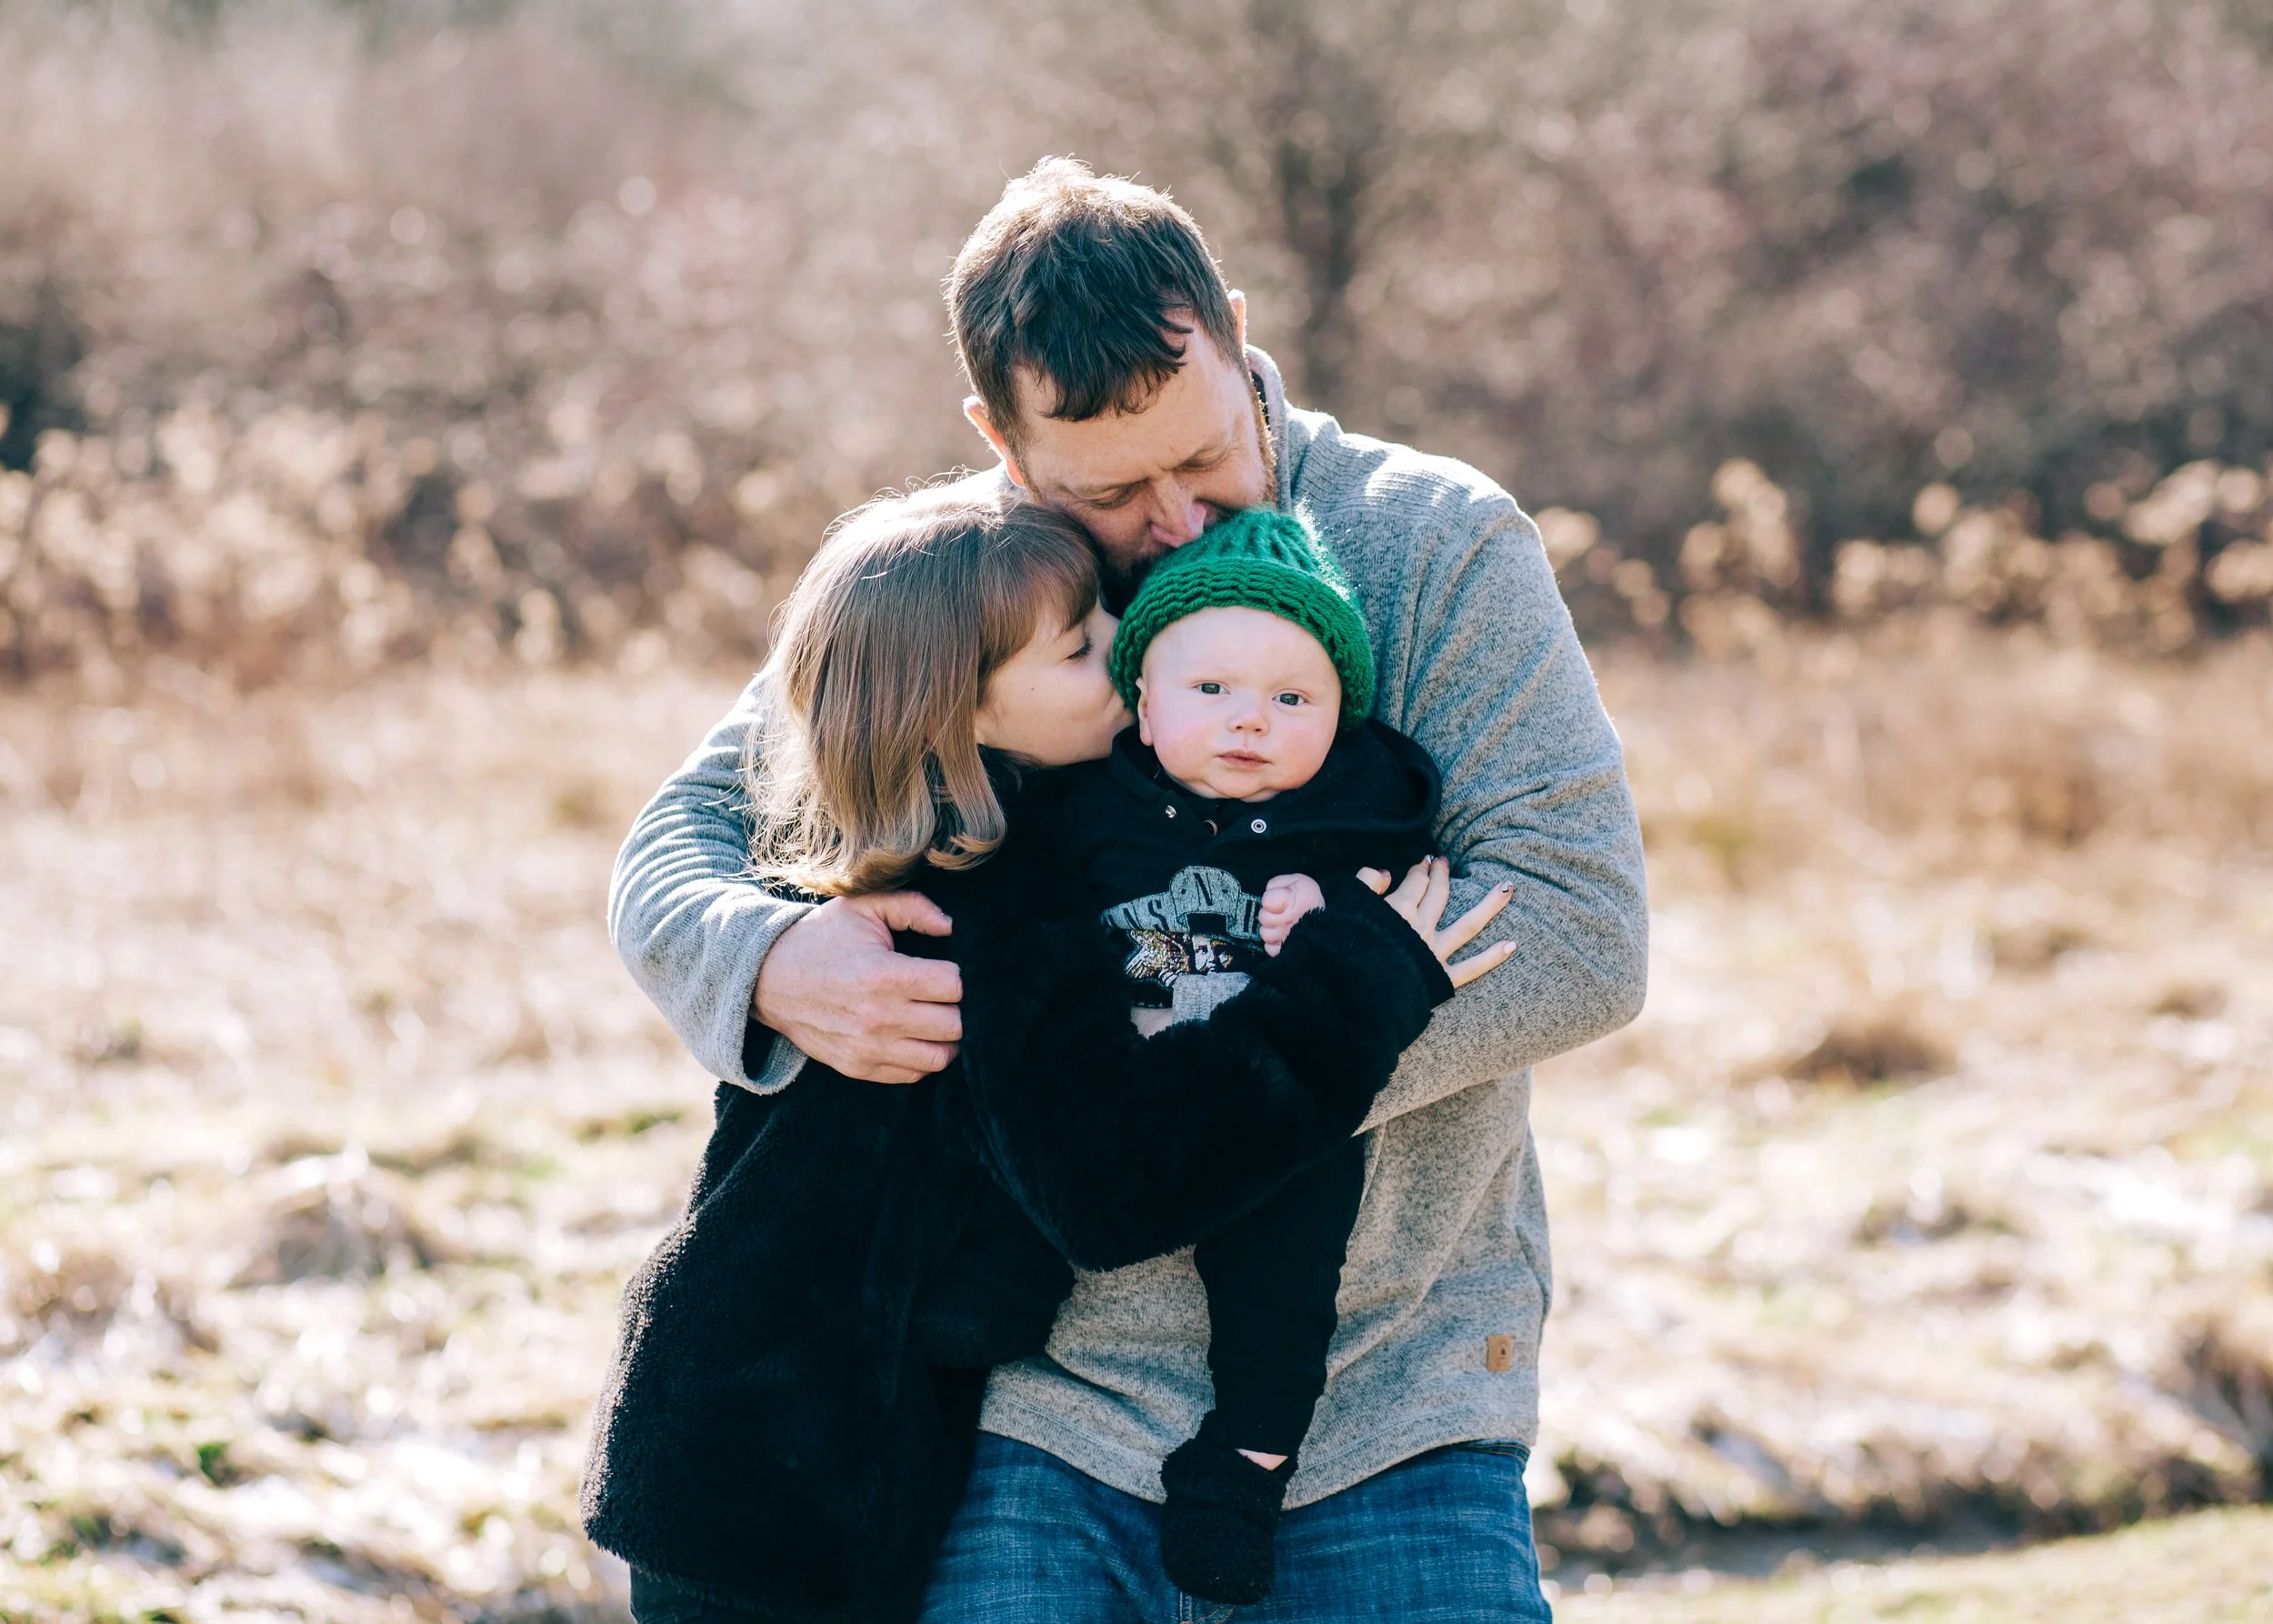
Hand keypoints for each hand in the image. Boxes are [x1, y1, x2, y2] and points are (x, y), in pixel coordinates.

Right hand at [753, 893, 962, 1082]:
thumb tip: (949, 926)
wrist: (767, 978)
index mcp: (884, 976)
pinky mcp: (858, 1067)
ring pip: (939, 1058)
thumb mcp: (862, 907)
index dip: (954, 975)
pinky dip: (921, 1057)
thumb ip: (913, 907)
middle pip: (953, 1025)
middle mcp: (879, 1018)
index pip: (954, 987)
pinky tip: (913, 1036)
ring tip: (933, 1018)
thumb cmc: (820, 938)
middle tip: (937, 995)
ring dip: (944, 1038)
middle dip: (953, 1007)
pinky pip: (913, 1075)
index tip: (938, 969)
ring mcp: (868, 1048)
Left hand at [1258, 873, 1326, 956]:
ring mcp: (1288, 938)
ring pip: (1265, 934)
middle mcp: (1289, 921)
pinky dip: (1273, 944)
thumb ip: (1278, 883)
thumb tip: (1267, 894)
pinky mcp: (1287, 951)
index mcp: (1292, 901)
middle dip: (1268, 913)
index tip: (1278, 899)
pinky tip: (1281, 937)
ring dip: (1271, 929)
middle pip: (1264, 917)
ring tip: (1281, 925)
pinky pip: (1271, 949)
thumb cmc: (1310, 898)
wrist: (1331, 919)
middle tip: (1279, 912)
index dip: (1269, 898)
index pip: (1267, 901)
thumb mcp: (1298, 881)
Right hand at [1356, 858, 1516, 989]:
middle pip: (1439, 894)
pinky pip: (1472, 968)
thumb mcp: (1344, 907)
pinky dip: (1492, 957)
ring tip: (1509, 888)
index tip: (1423, 862)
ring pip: (1469, 924)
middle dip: (1442, 875)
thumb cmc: (1342, 950)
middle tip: (1444, 863)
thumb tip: (1386, 874)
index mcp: (1397, 909)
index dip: (1420, 869)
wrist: (1352, 993)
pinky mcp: (1441, 978)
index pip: (1414, 882)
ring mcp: (1435, 951)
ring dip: (1490, 905)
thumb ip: (1365, 884)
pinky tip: (1512, 945)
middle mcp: (1421, 926)